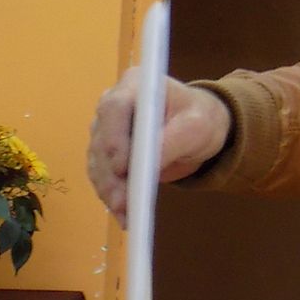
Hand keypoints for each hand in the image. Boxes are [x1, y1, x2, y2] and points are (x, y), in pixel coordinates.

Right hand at [86, 67, 232, 225]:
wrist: (198, 129)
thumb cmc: (200, 118)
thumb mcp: (196, 126)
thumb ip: (172, 141)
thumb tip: (148, 164)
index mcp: (136, 85)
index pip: (115, 108)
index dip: (114, 137)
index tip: (123, 167)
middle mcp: (113, 104)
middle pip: (101, 139)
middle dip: (111, 174)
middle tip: (123, 202)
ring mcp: (106, 128)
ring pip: (98, 162)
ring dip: (108, 189)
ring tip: (124, 214)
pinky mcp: (106, 152)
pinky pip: (103, 174)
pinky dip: (110, 194)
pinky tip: (122, 213)